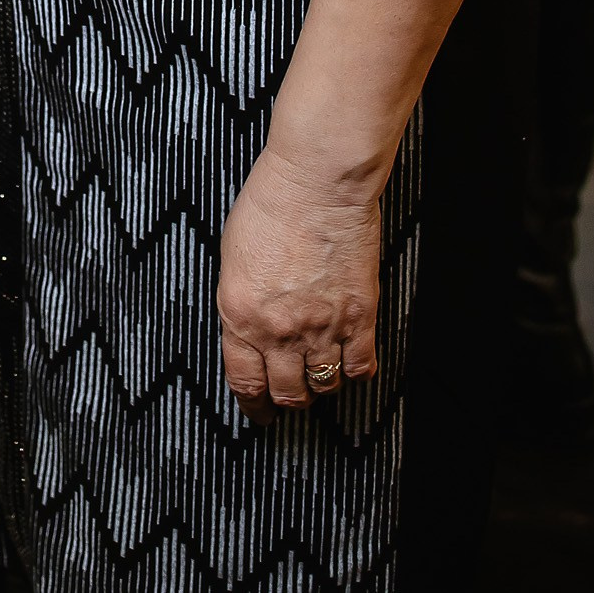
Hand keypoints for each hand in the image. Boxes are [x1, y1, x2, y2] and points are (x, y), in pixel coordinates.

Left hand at [216, 143, 380, 422]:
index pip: (244, 383)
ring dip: (319, 385)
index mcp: (240, 314)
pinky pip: (360, 367)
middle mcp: (279, 330)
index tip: (257, 413)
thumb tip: (248, 330)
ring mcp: (321, 327)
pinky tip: (349, 360)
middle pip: (286, 394)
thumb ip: (241, 302)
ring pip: (322, 386)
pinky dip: (355, 371)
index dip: (252, 406)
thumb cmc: (271, 204)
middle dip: (286, 401)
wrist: (317, 180)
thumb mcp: (233, 258)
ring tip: (318, 376)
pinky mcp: (359, 317)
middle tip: (288, 400)